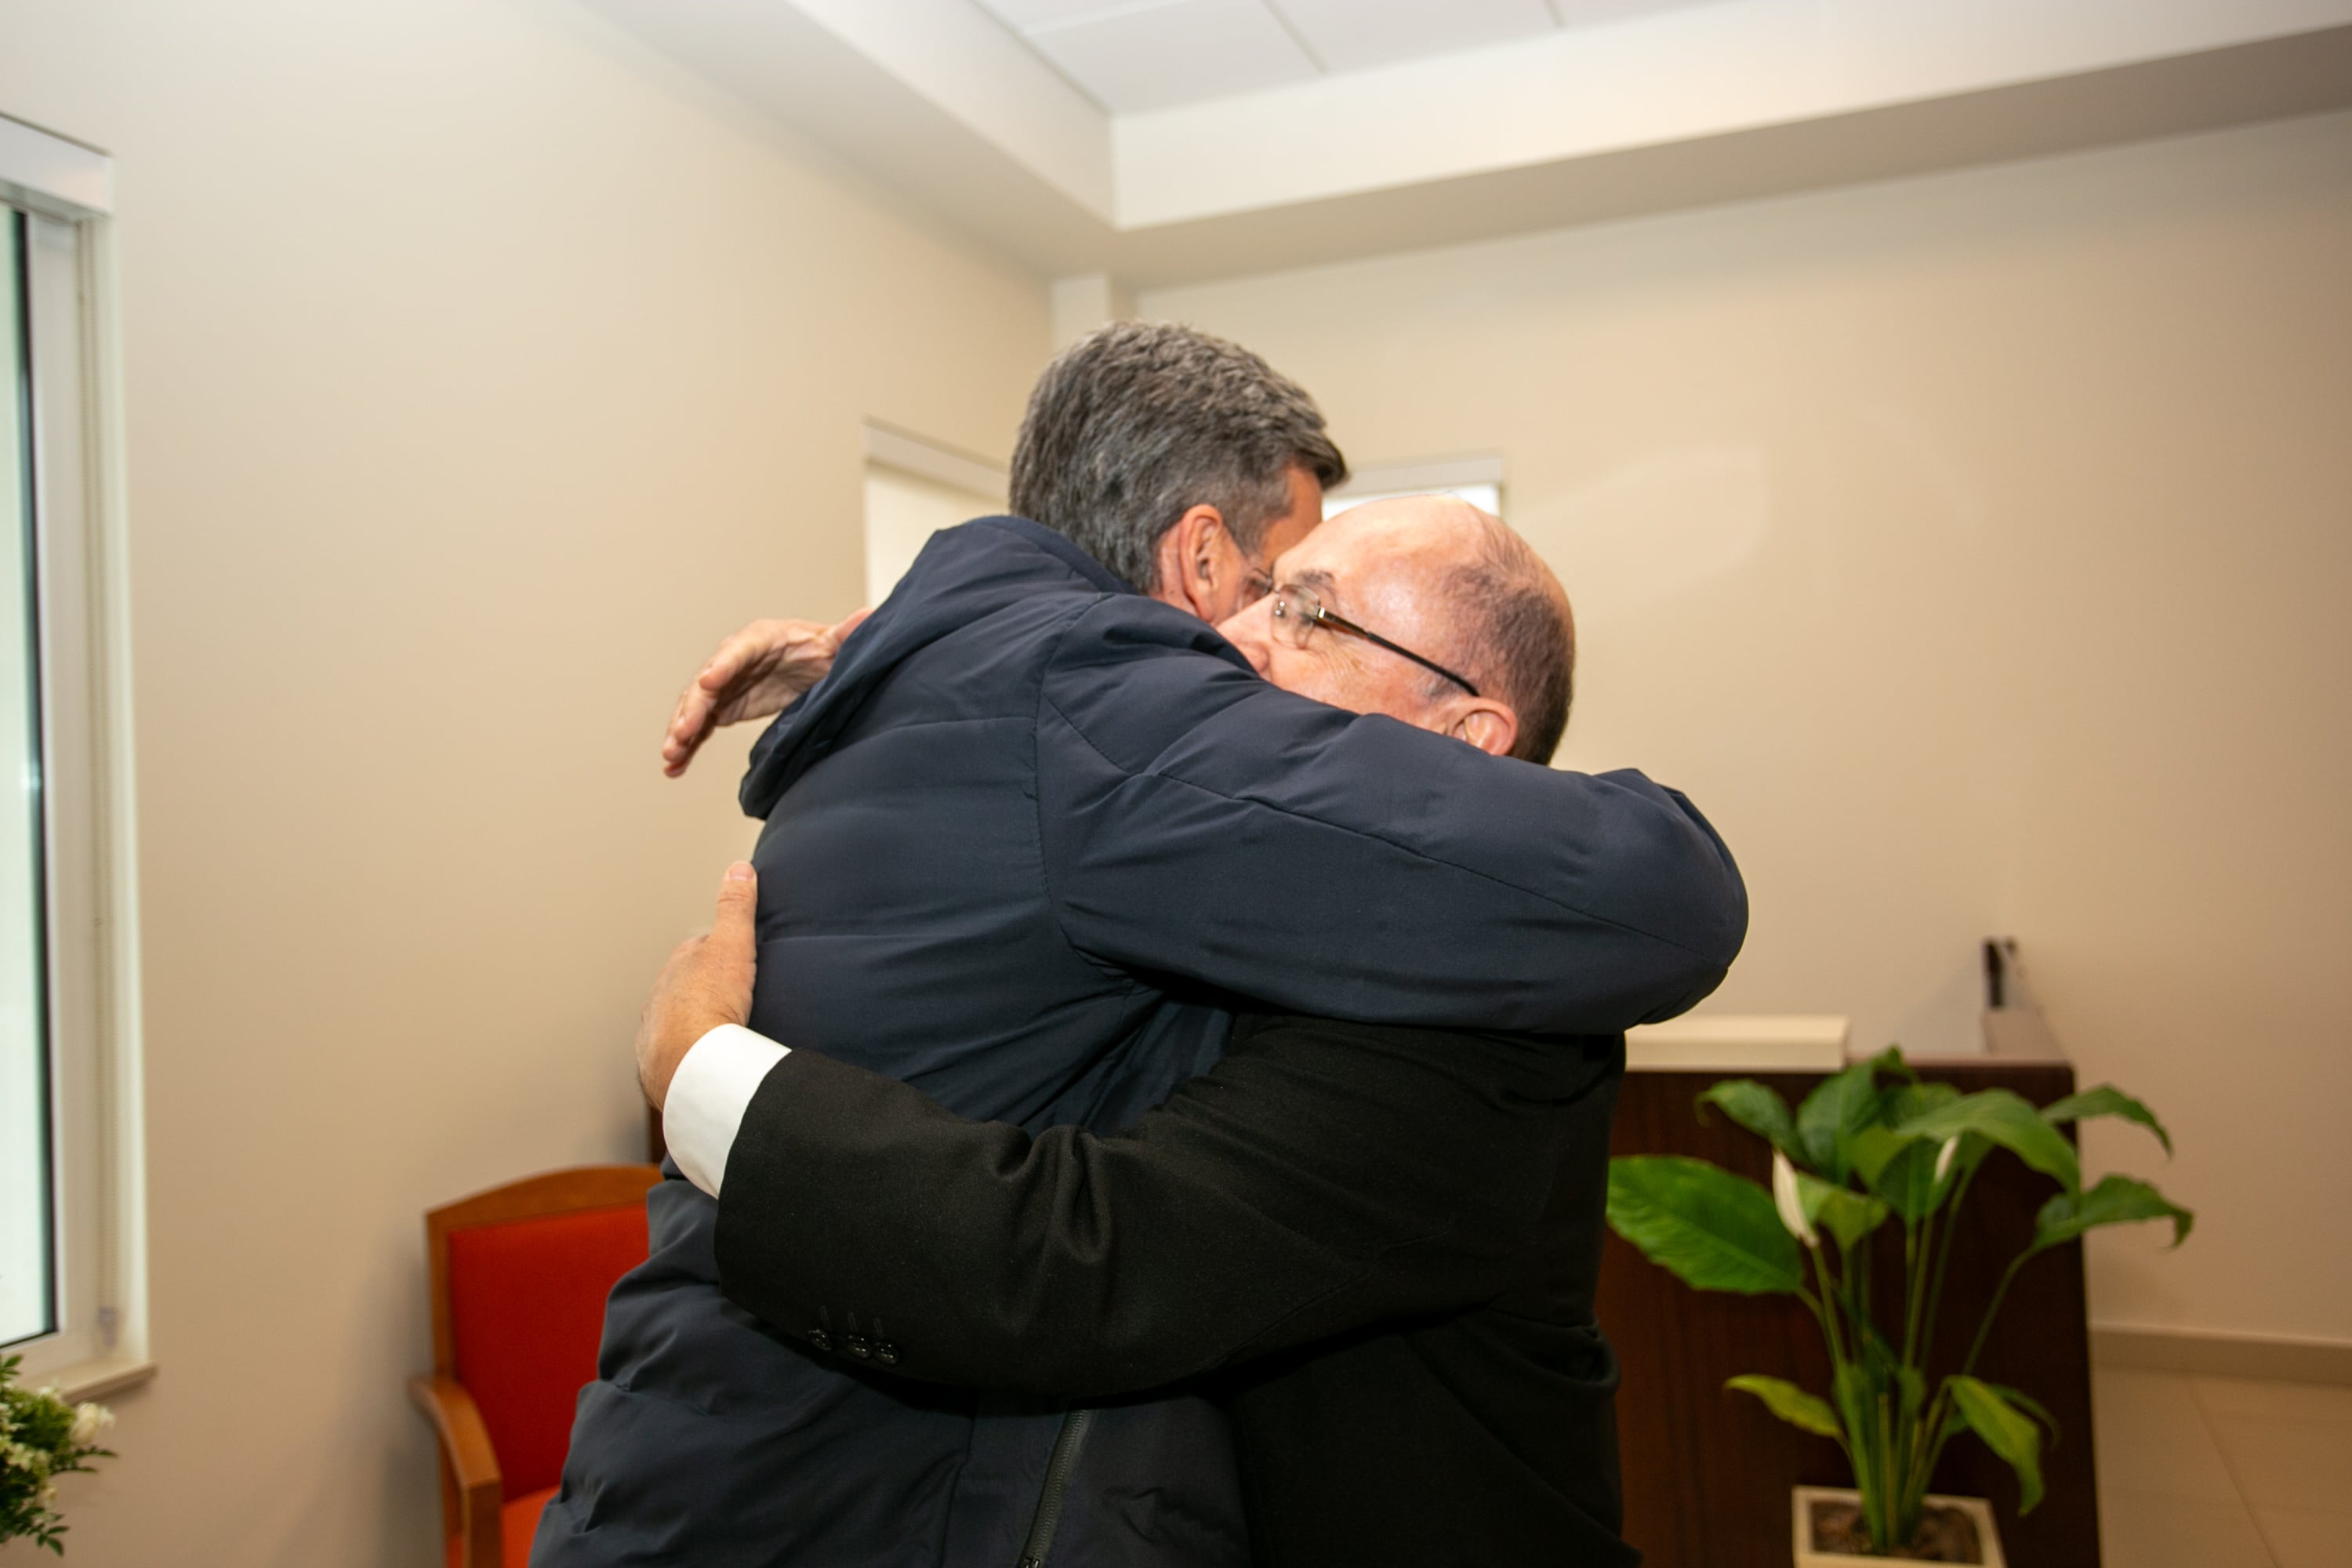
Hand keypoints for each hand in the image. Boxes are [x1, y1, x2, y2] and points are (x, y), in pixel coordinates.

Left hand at [636, 861, 758, 1109]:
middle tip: (732, 998)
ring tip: (719, 1032)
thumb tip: (738, 869)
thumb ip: (736, 907)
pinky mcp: (658, 1063)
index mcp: (678, 966)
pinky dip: (687, 1053)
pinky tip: (705, 1058)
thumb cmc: (710, 1005)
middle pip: (685, 986)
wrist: (692, 1062)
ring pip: (675, 1020)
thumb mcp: (733, 945)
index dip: (718, 953)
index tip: (736, 959)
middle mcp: (660, 996)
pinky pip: (674, 1053)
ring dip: (693, 1023)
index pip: (698, 950)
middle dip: (703, 989)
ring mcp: (656, 1031)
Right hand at [661, 609, 870, 776]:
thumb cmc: (821, 650)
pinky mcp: (722, 706)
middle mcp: (733, 659)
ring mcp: (724, 684)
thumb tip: (869, 616)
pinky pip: (700, 726)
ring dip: (681, 731)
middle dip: (692, 708)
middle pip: (707, 683)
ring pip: (696, 707)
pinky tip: (674, 767)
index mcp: (759, 640)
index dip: (722, 667)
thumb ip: (846, 635)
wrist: (814, 666)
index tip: (708, 683)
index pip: (737, 652)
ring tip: (670, 757)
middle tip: (681, 733)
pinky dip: (686, 745)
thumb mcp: (834, 644)